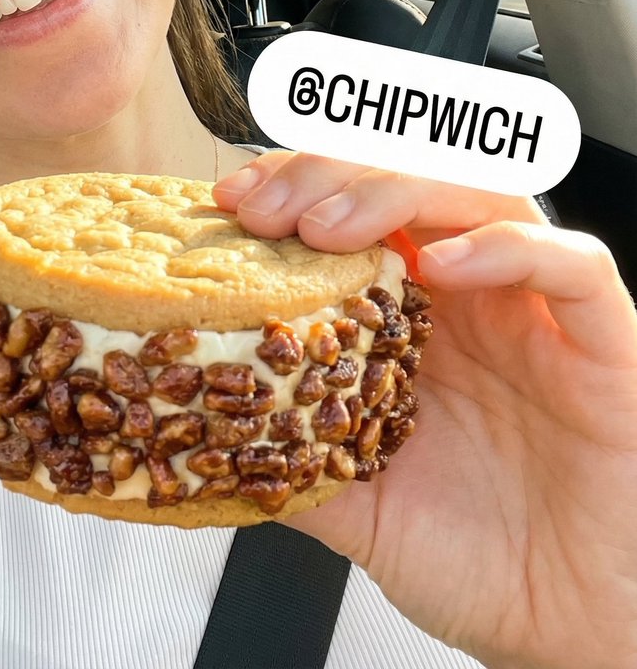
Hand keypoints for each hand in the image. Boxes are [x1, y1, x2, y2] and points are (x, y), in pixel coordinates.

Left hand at [214, 151, 636, 668]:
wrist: (561, 627)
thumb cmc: (474, 559)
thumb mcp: (354, 502)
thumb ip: (290, 454)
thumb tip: (204, 430)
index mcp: (409, 314)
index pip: (351, 208)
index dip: (291, 186)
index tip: (233, 202)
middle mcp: (471, 295)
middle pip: (406, 181)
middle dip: (328, 177)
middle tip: (269, 213)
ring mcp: (535, 311)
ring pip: (481, 197)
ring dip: (397, 192)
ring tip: (330, 228)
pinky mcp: (602, 342)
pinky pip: (571, 266)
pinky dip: (505, 249)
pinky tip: (442, 265)